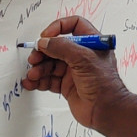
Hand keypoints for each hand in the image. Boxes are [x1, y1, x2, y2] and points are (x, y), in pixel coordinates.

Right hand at [21, 15, 130, 129]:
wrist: (105, 111)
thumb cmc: (104, 84)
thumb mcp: (83, 58)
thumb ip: (62, 47)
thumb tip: (45, 42)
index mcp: (92, 43)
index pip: (75, 26)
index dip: (59, 27)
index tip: (46, 36)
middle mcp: (82, 56)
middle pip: (57, 46)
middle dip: (43, 52)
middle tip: (34, 59)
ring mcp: (74, 71)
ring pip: (50, 64)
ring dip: (39, 68)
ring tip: (33, 75)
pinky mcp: (67, 85)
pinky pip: (49, 79)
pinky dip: (39, 81)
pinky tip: (32, 83)